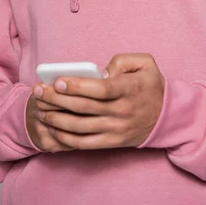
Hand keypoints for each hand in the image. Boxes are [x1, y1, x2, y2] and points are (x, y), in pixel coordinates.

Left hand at [32, 53, 164, 149]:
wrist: (167, 116)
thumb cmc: (151, 85)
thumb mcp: (145, 63)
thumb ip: (123, 60)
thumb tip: (100, 71)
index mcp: (129, 89)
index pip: (100, 89)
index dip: (78, 86)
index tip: (58, 81)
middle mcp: (122, 111)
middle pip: (84, 107)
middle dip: (58, 99)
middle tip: (39, 92)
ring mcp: (117, 129)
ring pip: (81, 127)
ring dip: (57, 119)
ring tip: (41, 110)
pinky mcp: (113, 141)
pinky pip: (86, 144)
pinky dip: (67, 138)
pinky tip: (54, 129)